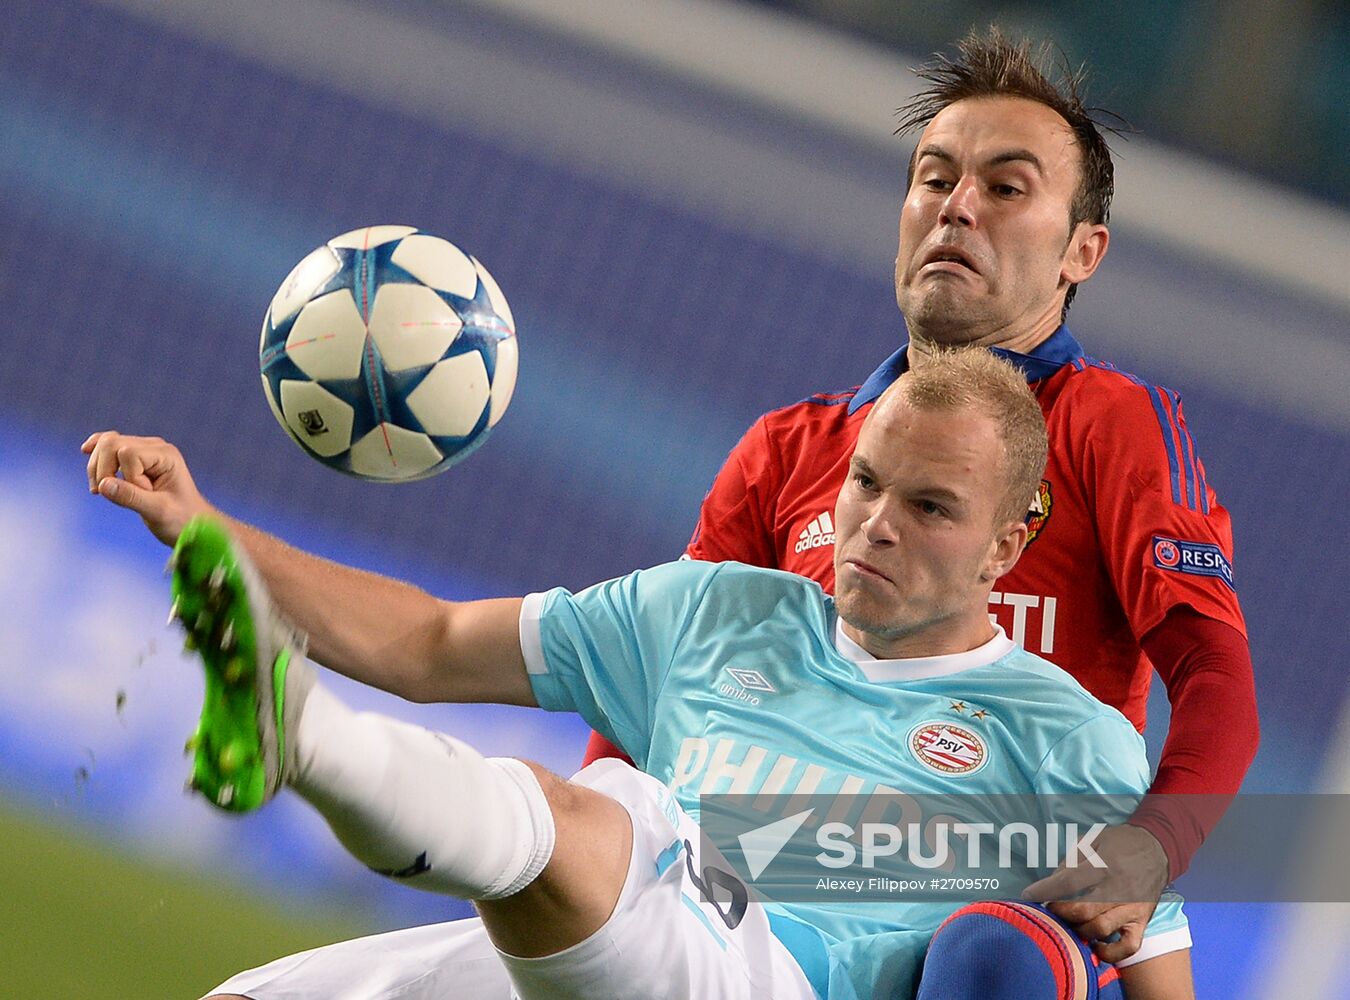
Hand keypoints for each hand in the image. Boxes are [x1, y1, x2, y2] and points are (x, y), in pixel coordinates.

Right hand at [82, 431, 214, 545]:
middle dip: (102, 470)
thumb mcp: (158, 512)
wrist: (192, 523)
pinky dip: (96, 452)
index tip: (144, 496)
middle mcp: (155, 447)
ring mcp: (144, 450)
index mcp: (166, 455)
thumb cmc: (181, 519)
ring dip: (97, 468)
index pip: (127, 454)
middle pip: (110, 443)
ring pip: (105, 444)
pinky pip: (109, 445)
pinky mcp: (135, 458)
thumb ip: (131, 497)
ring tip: (101, 491)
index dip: (128, 478)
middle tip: (104, 495)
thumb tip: (102, 484)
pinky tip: (86, 451)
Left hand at [1021, 822, 1168, 962]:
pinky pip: (1127, 947)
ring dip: (1078, 930)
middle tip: (1049, 910)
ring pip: (1100, 929)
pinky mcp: (1142, 922)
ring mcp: (1132, 908)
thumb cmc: (1118, 843)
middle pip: (1083, 910)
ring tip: (1068, 924)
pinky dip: (1109, 952)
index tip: (1028, 895)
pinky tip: (1094, 945)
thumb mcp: (1092, 839)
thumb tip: (1052, 882)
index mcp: (1104, 864)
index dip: (1045, 890)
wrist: (1157, 848)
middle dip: (1059, 913)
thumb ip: (1071, 859)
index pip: (1069, 881)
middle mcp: (1119, 889)